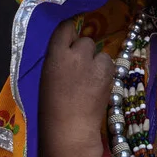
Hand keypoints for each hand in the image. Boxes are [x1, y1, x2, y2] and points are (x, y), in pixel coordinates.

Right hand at [38, 20, 115, 156]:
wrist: (70, 129)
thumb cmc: (51, 107)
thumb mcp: (47, 76)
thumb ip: (58, 58)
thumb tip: (69, 47)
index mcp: (55, 54)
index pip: (65, 28)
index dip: (70, 33)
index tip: (71, 39)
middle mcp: (75, 53)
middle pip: (85, 40)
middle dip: (84, 51)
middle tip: (80, 68)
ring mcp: (94, 62)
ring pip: (100, 51)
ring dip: (97, 61)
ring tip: (91, 79)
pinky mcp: (109, 72)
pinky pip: (109, 63)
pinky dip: (106, 71)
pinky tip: (99, 85)